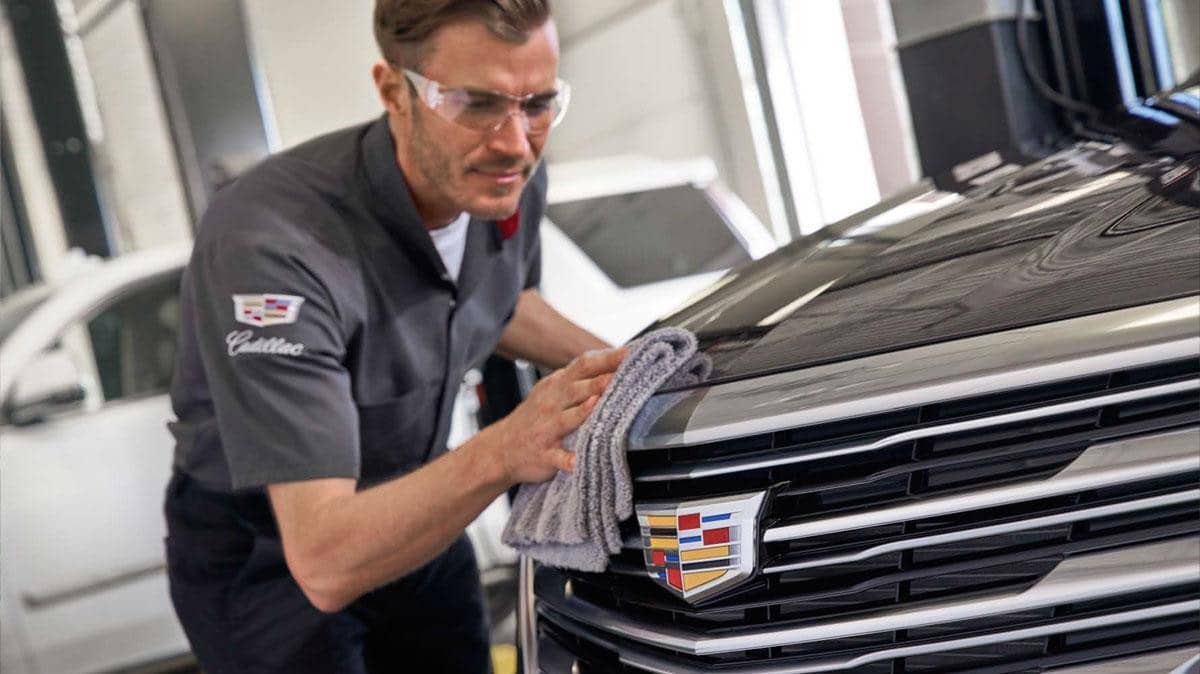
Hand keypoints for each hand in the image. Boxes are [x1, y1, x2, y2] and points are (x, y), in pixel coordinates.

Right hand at [483, 347, 626, 485]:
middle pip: (578, 388)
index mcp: (557, 385)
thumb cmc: (536, 417)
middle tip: (622, 374)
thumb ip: (579, 378)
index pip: (584, 365)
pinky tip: (577, 461)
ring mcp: (547, 428)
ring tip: (598, 404)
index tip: (629, 354)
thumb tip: (614, 363)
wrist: (502, 447)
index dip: (607, 358)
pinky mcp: (544, 453)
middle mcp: (552, 403)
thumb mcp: (553, 390)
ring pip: (568, 418)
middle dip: (600, 380)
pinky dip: (567, 460)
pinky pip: (557, 457)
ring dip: (584, 411)